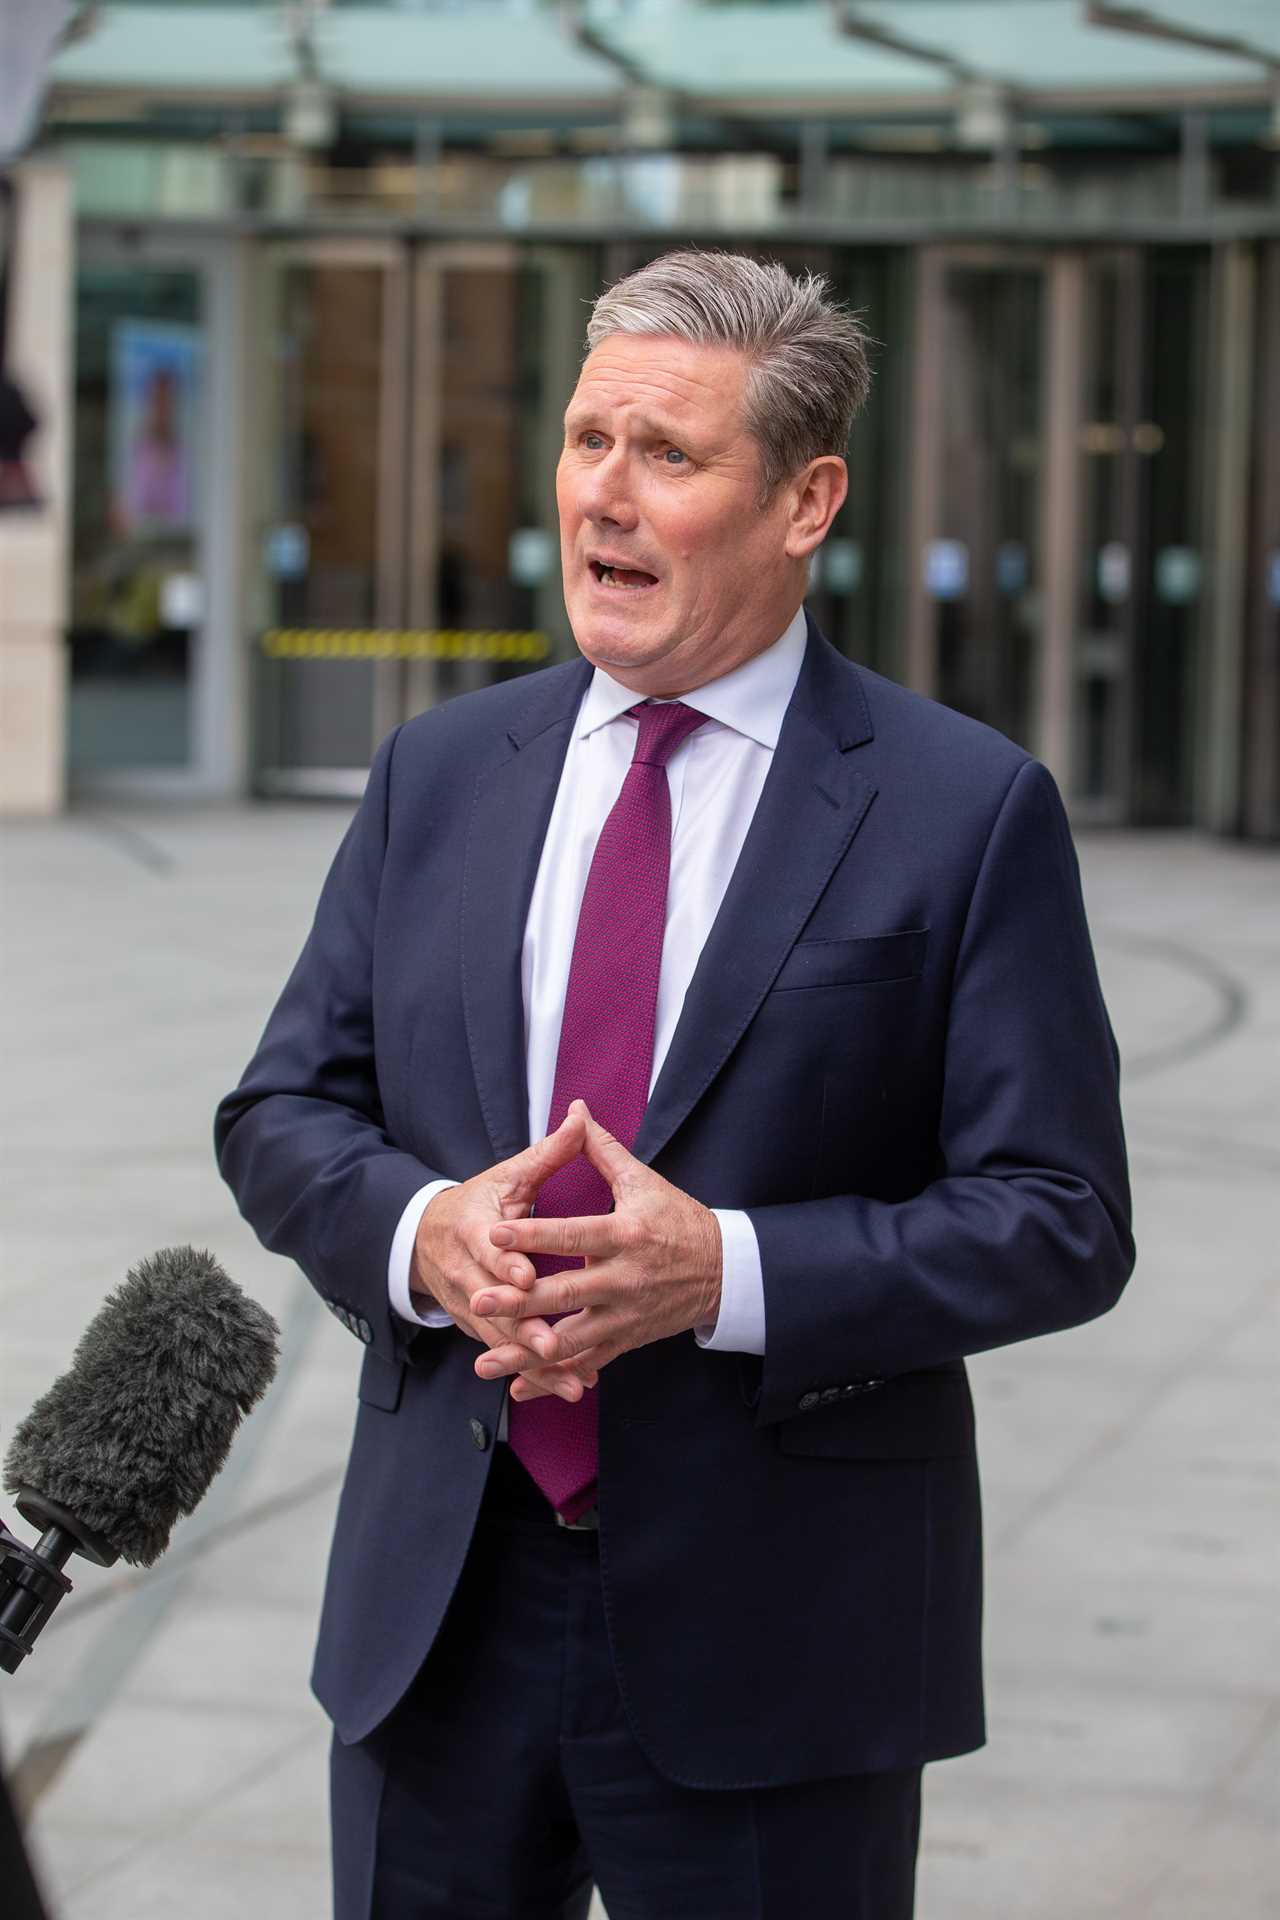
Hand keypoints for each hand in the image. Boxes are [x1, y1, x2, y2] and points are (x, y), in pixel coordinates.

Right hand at [411, 1112, 596, 1402]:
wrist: (427, 1238)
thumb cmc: (481, 1202)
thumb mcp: (508, 1175)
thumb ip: (548, 1153)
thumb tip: (580, 1115)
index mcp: (472, 1228)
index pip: (488, 1248)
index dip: (506, 1264)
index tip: (528, 1277)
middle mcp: (465, 1272)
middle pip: (493, 1304)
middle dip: (523, 1326)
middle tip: (555, 1343)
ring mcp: (469, 1304)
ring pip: (500, 1337)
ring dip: (533, 1362)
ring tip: (570, 1377)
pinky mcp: (478, 1327)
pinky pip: (507, 1353)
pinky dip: (535, 1372)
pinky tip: (569, 1383)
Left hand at [468, 1101, 722, 1399]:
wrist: (724, 1270)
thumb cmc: (678, 1219)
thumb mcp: (643, 1181)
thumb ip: (602, 1149)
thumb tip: (575, 1110)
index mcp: (625, 1234)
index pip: (573, 1233)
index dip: (534, 1235)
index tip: (495, 1232)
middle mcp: (623, 1278)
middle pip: (564, 1293)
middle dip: (519, 1300)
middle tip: (479, 1299)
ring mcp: (624, 1315)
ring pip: (569, 1340)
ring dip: (525, 1353)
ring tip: (484, 1361)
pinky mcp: (626, 1339)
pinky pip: (585, 1362)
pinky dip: (551, 1378)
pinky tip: (517, 1386)